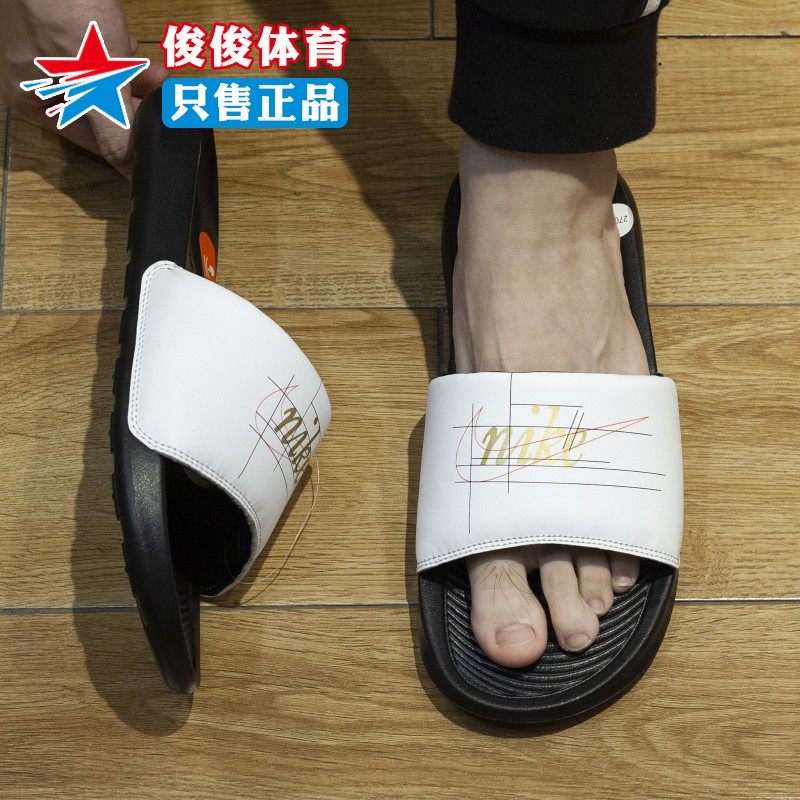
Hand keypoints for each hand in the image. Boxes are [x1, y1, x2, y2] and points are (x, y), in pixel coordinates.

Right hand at [0, 1, 167, 177]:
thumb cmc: (64, 14)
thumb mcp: (95, 82)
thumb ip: (115, 130)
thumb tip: (129, 170)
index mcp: (35, 101)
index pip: (91, 141)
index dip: (125, 146)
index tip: (154, 150)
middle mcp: (40, 80)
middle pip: (101, 110)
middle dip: (136, 107)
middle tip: (164, 107)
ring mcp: (55, 52)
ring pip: (107, 82)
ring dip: (139, 83)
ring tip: (162, 80)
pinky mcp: (72, 28)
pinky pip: (105, 55)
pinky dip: (127, 58)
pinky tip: (146, 60)